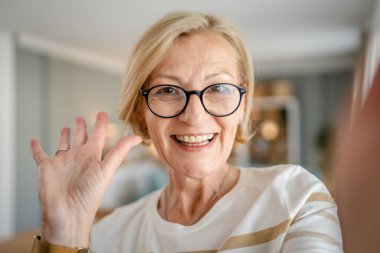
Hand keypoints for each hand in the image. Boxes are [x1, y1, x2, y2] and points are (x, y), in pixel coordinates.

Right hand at [30, 112, 141, 247]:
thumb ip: (120, 151)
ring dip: (64, 136)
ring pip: (62, 144)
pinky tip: (34, 141)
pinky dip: (36, 148)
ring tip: (66, 127)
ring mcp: (62, 162)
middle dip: (81, 127)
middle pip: (80, 138)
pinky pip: (40, 155)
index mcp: (92, 156)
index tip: (101, 113)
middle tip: (81, 117)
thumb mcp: (107, 169)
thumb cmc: (89, 194)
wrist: (68, 214)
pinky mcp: (46, 168)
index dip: (99, 124)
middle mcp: (78, 157)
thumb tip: (138, 137)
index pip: (98, 135)